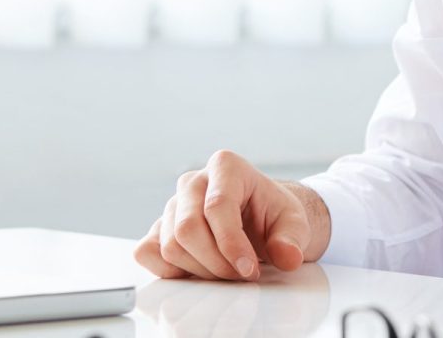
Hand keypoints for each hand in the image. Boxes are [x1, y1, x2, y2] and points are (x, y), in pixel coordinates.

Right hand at [134, 150, 327, 280]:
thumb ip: (292, 239)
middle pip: (187, 229)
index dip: (231, 244)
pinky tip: (198, 271)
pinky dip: (170, 270)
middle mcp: (193, 181)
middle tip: (241, 275)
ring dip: (200, 270)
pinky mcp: (159, 228)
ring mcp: (173, 204)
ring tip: (227, 273)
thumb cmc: (274, 217)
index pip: (217, 206)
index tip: (249, 269)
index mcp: (226, 166)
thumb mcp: (295, 224)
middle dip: (216, 262)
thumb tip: (287, 257)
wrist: (260, 222)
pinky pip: (147, 252)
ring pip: (170, 245)